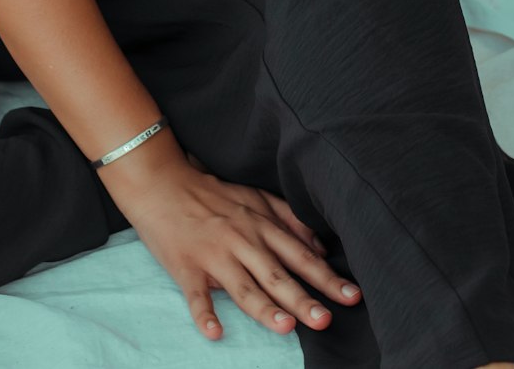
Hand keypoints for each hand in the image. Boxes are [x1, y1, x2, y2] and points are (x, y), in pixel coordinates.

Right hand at [107, 150, 361, 343]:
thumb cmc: (211, 193)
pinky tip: (214, 332)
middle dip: (303, 298)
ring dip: (264, 307)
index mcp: (259, 225)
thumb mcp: (254, 196)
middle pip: (276, 274)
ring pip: (243, 286)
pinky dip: (204, 313)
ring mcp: (213, 254)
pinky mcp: (186, 266)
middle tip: (326, 320)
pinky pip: (196, 294)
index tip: (352, 295)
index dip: (325, 276)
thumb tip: (319, 247)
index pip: (299, 255)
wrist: (161, 182)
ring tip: (286, 326)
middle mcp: (241, 240)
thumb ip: (288, 218)